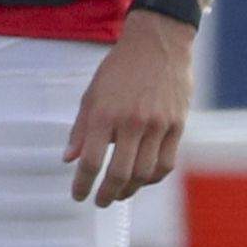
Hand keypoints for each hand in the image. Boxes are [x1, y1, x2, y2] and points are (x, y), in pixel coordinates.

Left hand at [64, 10, 192, 204]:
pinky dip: (154, 177)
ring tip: (120, 194)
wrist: (157, 45)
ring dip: (130, 189)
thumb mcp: (91, 95)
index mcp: (105, 115)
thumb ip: (80, 129)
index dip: (83, 184)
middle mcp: (132, 123)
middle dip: (107, 193)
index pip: (92, 161)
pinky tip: (143, 179)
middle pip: (120, 173)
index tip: (78, 196)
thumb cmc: (120, 68)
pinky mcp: (178, 125)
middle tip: (100, 201)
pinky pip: (167, 162)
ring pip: (145, 172)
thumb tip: (69, 158)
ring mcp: (158, 126)